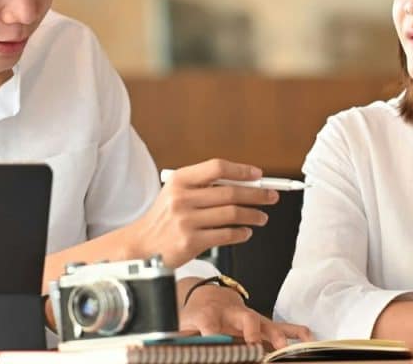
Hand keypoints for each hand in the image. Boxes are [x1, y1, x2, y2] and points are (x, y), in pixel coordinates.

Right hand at [126, 159, 277, 266]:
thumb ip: (204, 186)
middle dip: (257, 195)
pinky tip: (246, 232)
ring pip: (232, 214)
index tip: (258, 175)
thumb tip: (243, 184)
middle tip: (271, 197)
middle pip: (230, 192)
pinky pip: (226, 235)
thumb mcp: (176, 193)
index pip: (217, 168)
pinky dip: (241, 234)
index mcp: (180, 180)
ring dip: (253, 215)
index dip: (241, 170)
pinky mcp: (191, 242)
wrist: (142, 244)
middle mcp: (182, 198)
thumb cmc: (163, 218)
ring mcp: (186, 220)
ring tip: (261, 217)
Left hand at [180, 283, 311, 348]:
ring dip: (276, 334)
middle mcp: (231, 313)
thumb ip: (180, 337)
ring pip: (265, 322)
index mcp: (207, 314)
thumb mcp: (181, 324)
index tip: (216, 347)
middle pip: (244, 319)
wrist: (206, 295)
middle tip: (254, 347)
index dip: (212, 336)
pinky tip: (307, 337)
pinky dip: (294, 330)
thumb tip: (171, 350)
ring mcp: (249, 316)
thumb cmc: (194, 312)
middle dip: (251, 332)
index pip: (209, 324)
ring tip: (284, 347)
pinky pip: (279, 325)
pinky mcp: (260, 322)